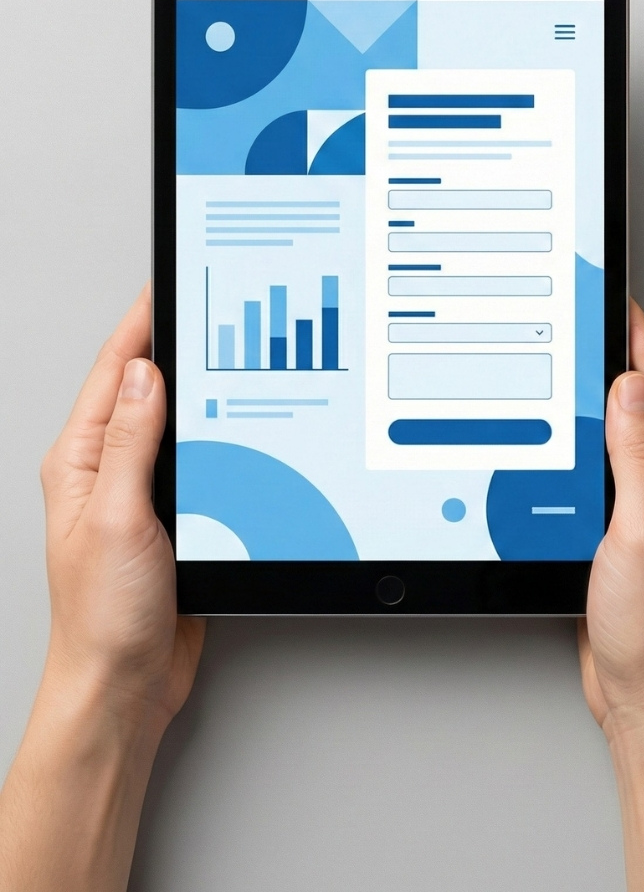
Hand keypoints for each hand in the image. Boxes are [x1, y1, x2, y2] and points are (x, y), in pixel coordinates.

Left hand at [40, 284, 204, 725]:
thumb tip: (143, 375)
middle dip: (176, 345)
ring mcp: (142, 491)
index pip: (115, 373)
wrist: (125, 682)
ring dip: (201, 390)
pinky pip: (199, 458)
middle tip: (211, 307)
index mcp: (81, 461)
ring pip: (176, 421)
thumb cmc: (104, 615)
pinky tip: (238, 425)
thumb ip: (131, 442)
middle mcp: (108, 470)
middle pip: (145, 388)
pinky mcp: (175, 514)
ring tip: (227, 351)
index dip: (143, 324)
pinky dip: (219, 434)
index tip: (169, 286)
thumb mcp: (118, 517)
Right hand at [579, 303, 643, 891]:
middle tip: (594, 321)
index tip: (620, 306)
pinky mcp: (641, 528)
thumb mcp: (643, 534)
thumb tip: (632, 390)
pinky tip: (580, 433)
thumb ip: (638, 458)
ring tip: (585, 361)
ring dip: (612, 400)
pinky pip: (622, 468)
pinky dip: (600, 443)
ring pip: (638, 435)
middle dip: (627, 359)